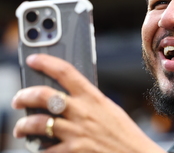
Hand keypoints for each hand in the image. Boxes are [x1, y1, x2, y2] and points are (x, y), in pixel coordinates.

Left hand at [12, 54, 165, 152]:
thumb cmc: (124, 132)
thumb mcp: (109, 109)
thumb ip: (89, 102)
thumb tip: (69, 98)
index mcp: (93, 97)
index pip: (66, 72)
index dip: (46, 62)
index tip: (33, 60)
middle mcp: (82, 112)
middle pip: (44, 96)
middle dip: (25, 95)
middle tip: (18, 99)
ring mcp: (76, 132)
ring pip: (38, 123)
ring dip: (24, 125)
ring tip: (21, 128)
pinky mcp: (73, 151)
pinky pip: (47, 150)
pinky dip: (41, 149)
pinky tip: (41, 148)